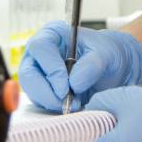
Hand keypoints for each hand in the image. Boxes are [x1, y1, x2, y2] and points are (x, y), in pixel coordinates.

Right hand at [19, 21, 141, 111]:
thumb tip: (74, 83)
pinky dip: (55, 107)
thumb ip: (92, 65)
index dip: (50, 69)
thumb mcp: (106, 54)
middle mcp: (40, 53)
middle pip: (29, 73)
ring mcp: (38, 72)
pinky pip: (40, 101)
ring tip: (76, 104)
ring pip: (32, 91)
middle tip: (67, 103)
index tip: (66, 87)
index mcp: (53, 34)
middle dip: (47, 92)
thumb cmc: (107, 53)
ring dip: (52, 102)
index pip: (40, 48)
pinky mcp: (42, 89)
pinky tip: (72, 105)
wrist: (113, 67)